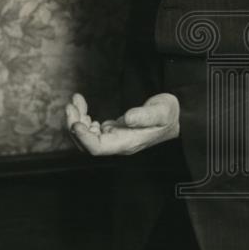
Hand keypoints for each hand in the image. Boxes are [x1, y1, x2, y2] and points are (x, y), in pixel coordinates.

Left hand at [65, 92, 179, 155]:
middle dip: (74, 125)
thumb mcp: (162, 111)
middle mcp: (118, 144)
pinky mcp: (113, 131)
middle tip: (71, 105)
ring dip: (76, 120)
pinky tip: (83, 106)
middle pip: (87, 144)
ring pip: (86, 137)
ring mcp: (114, 138)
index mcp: (127, 143)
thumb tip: (127, 118)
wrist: (177, 116)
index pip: (98, 148)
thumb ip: (145, 115)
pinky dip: (83, 118)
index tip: (75, 122)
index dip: (83, 138)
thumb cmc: (170, 113)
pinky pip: (91, 130)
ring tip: (75, 101)